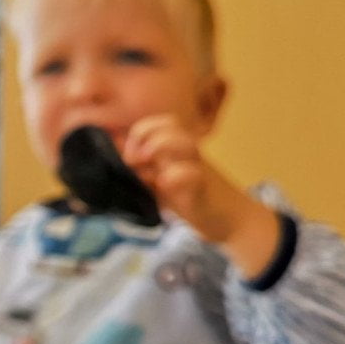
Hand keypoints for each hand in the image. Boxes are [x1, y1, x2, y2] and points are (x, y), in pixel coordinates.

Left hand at [122, 115, 280, 279]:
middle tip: (133, 160)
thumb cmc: (191, 200)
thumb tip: (114, 157)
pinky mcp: (203, 189)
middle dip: (144, 134)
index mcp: (176, 150)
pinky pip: (191, 174)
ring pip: (184, 142)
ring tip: (144, 165)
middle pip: (170, 123)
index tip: (127, 156)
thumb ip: (141, 171)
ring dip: (159, 146)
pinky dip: (174, 176)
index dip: (138, 132)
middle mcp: (187, 155)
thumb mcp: (160, 183)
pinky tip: (163, 187)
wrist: (231, 220)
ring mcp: (198, 169)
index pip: (158, 123)